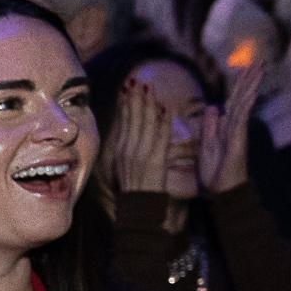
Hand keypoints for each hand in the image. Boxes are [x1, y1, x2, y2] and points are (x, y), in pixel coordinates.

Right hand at [107, 78, 175, 199]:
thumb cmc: (135, 188)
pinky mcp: (156, 160)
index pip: (124, 123)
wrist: (139, 208)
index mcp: (122, 151)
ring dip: (149, 105)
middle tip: (138, 82)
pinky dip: (164, 123)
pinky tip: (167, 110)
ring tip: (150, 89)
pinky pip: (161, 138)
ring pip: (146, 125)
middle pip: (133, 120)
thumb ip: (128, 148)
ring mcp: (142, 155)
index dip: (126, 105)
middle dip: (136, 99)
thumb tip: (128, 130)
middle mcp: (130, 150)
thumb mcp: (125, 166)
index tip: (127, 89)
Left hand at [197, 54, 264, 197]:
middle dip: (248, 79)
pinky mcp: (238, 139)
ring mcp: (238, 132)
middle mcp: (234, 126)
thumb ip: (210, 126)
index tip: (242, 68)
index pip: (232, 100)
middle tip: (257, 60)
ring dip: (251, 85)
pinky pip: (242, 117)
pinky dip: (246, 102)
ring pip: (244, 103)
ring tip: (259, 67)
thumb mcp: (206, 145)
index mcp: (224, 126)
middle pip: (241, 97)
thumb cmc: (214, 172)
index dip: (237, 85)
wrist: (221, 192)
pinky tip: (251, 90)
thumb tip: (214, 107)